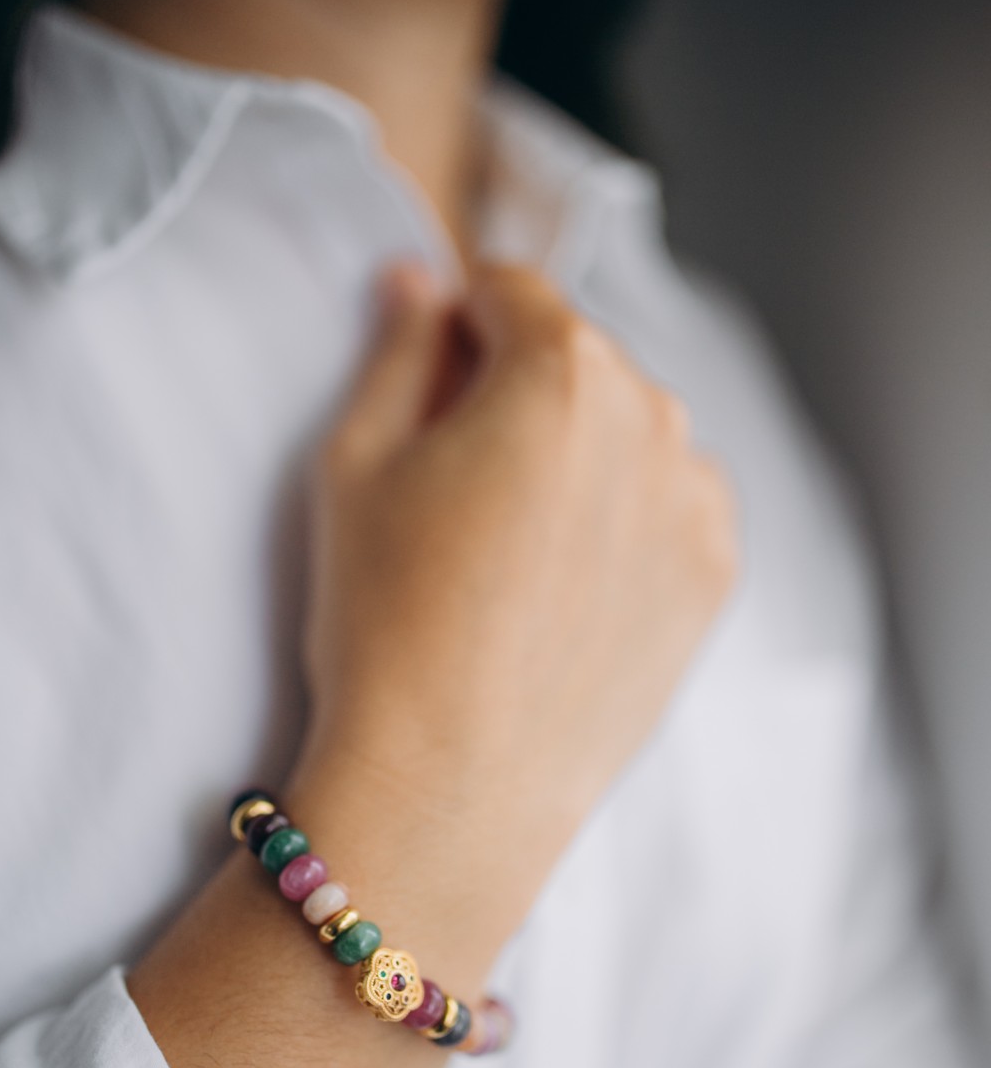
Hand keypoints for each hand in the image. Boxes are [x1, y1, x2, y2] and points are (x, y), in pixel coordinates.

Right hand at [291, 263, 737, 967]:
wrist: (453, 788)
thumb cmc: (385, 622)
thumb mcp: (355, 464)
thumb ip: (399, 347)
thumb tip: (418, 279)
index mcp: (561, 370)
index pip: (511, 290)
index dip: (458, 321)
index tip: (433, 374)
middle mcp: (653, 419)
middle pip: (578, 360)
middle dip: (521, 390)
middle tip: (458, 486)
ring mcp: (696, 501)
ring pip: (628, 432)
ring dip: (579, 452)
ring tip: (511, 550)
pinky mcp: (712, 576)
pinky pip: (667, 505)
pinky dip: (624, 518)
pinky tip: (562, 586)